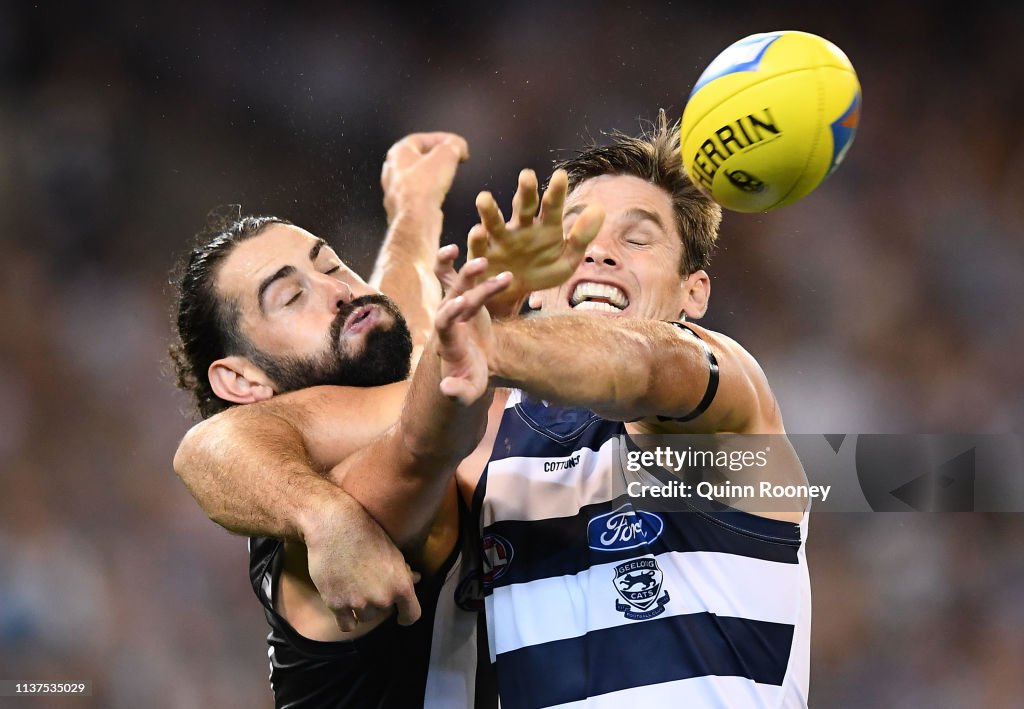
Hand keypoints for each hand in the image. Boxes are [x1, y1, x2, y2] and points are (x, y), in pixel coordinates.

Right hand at [302, 492, 421, 631]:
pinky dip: (347, 618)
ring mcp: (359, 603)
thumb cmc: (367, 534)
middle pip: (384, 612)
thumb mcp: (392, 552)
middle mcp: (382, 598)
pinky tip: (345, 607)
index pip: (411, 615)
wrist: (335, 527)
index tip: (401, 615)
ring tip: (354, 586)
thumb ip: (403, 571)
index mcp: (401, 585)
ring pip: (365, 617)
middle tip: (369, 582)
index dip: (406, 616)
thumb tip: (416, 579)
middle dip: (379, 600)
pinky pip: (347, 625)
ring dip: (362, 607)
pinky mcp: (337, 604)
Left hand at [380, 132, 468, 222]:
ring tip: (447, 178)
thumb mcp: (446, 155)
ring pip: (416, 179)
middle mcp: (392, 173)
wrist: (415, 221)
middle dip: (436, 158)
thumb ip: (454, 145)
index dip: (442, 139)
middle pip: (417, 159)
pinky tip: (439, 197)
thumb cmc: (423, 188)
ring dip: (432, 177)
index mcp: (397, 154)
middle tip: (451, 160)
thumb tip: (459, 145)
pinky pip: (418, 197)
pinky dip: (430, 194)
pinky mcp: (403, 211)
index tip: (456, 144)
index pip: (421, 139)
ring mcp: (395, 193)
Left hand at [432, 246, 511, 404]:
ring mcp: (454, 308)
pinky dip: (449, 264)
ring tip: (484, 261)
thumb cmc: (470, 380)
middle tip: (480, 269)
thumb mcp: (467, 392)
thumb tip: (447, 389)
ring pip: (457, 285)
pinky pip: (452, 279)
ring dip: (469, 272)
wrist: (472, 366)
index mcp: (448, 342)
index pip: (444, 325)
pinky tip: (454, 248)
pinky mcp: (461, 299)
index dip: (449, 313)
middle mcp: (447, 322)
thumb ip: (458, 392)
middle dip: (464, 286)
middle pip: (452, 299)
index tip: (461, 303)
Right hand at [468, 168, 604, 315]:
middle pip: (524, 206)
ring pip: (494, 222)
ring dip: (489, 210)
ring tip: (484, 198)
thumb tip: (598, 208)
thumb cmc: (542, 273)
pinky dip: (477, 239)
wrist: (516, 295)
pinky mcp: (483, 256)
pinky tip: (478, 231)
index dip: (556, 191)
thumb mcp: (567, 261)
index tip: (561, 175)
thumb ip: (582, 237)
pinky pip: (479, 247)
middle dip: (525, 191)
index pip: (552, 206)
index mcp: (545, 226)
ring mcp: (501, 240)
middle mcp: (522, 227)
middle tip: (527, 175)